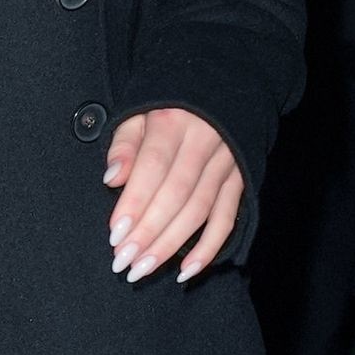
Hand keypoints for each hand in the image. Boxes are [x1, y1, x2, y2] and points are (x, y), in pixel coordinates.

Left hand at [102, 108, 243, 283]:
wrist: (226, 84)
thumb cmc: (170, 101)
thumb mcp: (140, 108)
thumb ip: (125, 143)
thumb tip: (112, 178)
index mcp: (175, 119)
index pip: (153, 167)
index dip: (134, 203)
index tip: (115, 235)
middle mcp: (205, 141)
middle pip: (176, 195)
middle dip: (148, 233)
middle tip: (124, 262)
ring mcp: (227, 162)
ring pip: (199, 210)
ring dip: (171, 245)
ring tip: (143, 269)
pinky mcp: (241, 178)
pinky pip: (228, 218)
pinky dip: (209, 248)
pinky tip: (187, 271)